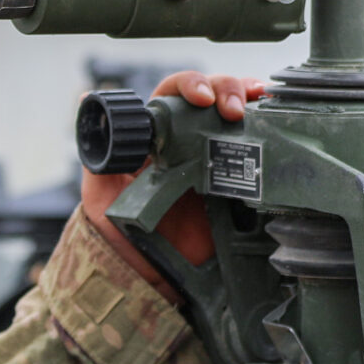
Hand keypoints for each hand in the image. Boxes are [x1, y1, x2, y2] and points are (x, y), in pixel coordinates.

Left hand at [80, 72, 265, 294]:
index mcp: (156, 136)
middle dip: (228, 90)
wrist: (145, 277)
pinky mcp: (235, 188)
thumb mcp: (100, 191)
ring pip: (237, 119)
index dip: (190, 86)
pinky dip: (269, 138)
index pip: (173, 94)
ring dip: (252, 105)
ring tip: (260, 109)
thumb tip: (86, 99)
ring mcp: (213, 162)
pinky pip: (254, 157)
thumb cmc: (116, 232)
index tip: (202, 99)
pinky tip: (277, 129)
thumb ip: (99, 152)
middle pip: (212, 97)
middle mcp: (187, 143)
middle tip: (235, 110)